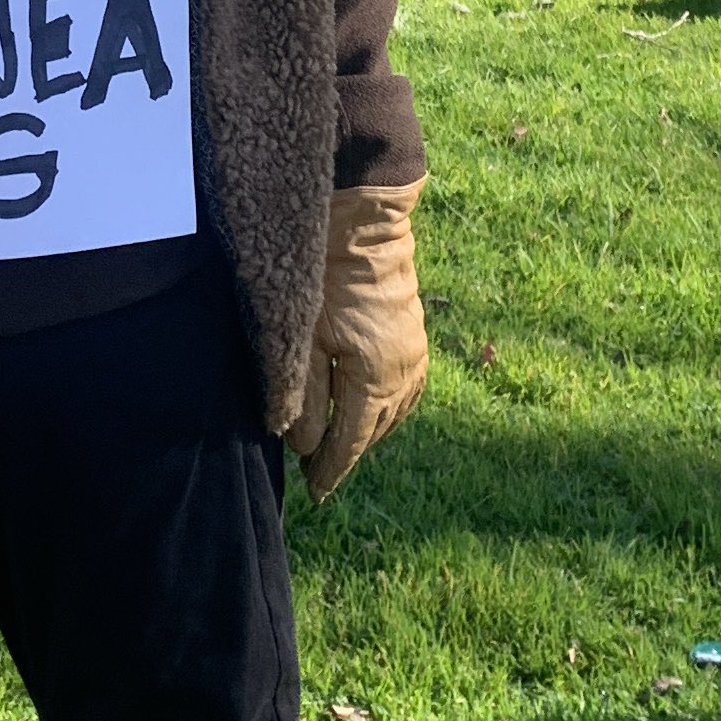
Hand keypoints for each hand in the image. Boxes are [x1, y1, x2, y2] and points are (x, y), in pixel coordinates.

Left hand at [286, 182, 429, 502]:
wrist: (366, 226)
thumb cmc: (326, 279)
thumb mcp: (304, 340)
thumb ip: (303, 395)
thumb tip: (303, 444)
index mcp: (374, 381)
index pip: (350, 442)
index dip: (330, 470)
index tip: (314, 493)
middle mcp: (403, 376)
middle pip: (373, 432)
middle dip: (346, 455)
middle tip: (318, 474)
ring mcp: (415, 356)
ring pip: (394, 414)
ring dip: (368, 434)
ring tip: (341, 447)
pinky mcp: (416, 338)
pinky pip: (408, 391)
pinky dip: (389, 410)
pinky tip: (376, 410)